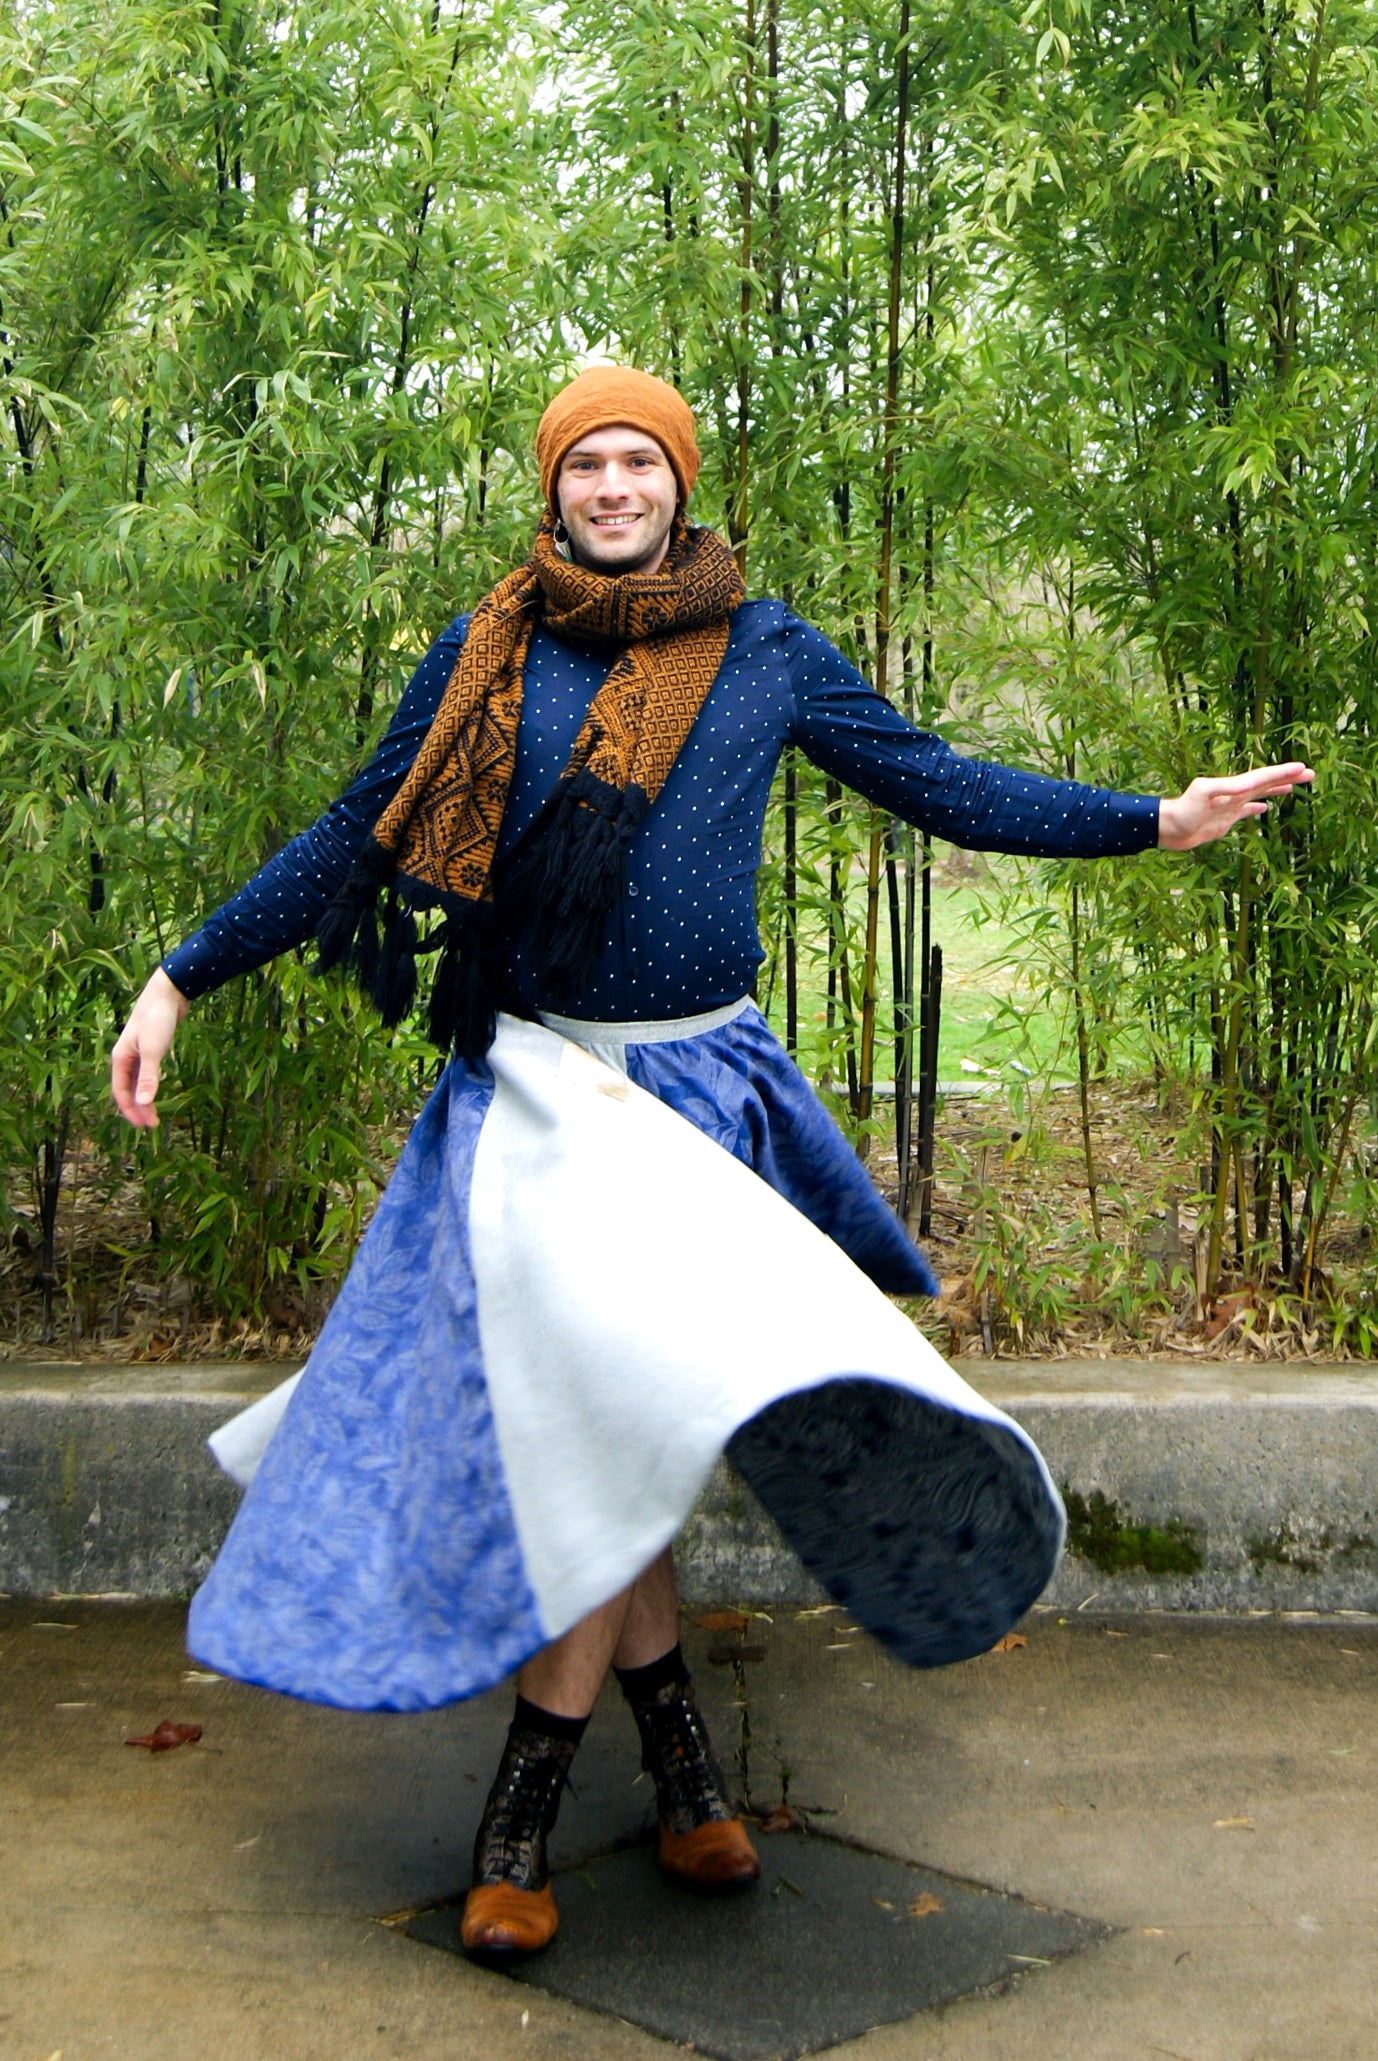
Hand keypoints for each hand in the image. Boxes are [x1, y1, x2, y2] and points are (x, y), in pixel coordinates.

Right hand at [111, 969, 189, 1127]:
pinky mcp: (150, 1047)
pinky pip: (145, 1072)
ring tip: (155, 1113)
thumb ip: (149, 1076)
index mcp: (120, 1058)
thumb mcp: (153, 1050)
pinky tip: (156, 1090)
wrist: (169, 992)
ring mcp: (137, 1052)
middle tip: (154, 1125)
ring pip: (137, 1081)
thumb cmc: (157, 1019)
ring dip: (144, 1098)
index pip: (121, 1091)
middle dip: (139, 1108)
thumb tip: (145, 1102)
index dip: (131, 1110)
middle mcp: (125, 1056)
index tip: (144, 1126)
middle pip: (128, 1088)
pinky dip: (149, 1084)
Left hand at [1157, 762, 1313, 850]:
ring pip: (1259, 795)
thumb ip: (1224, 787)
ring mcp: (1230, 806)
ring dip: (1276, 789)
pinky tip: (1265, 808)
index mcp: (1232, 786)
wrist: (1167, 828)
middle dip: (1287, 778)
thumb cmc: (1182, 810)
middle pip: (1266, 783)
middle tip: (1309, 773)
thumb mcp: (1202, 793)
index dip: (1282, 773)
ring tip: (1293, 785)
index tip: (1302, 767)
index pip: (1262, 777)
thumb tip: (1249, 784)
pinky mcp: (1224, 820)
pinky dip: (1257, 808)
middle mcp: (1234, 794)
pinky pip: (1245, 812)